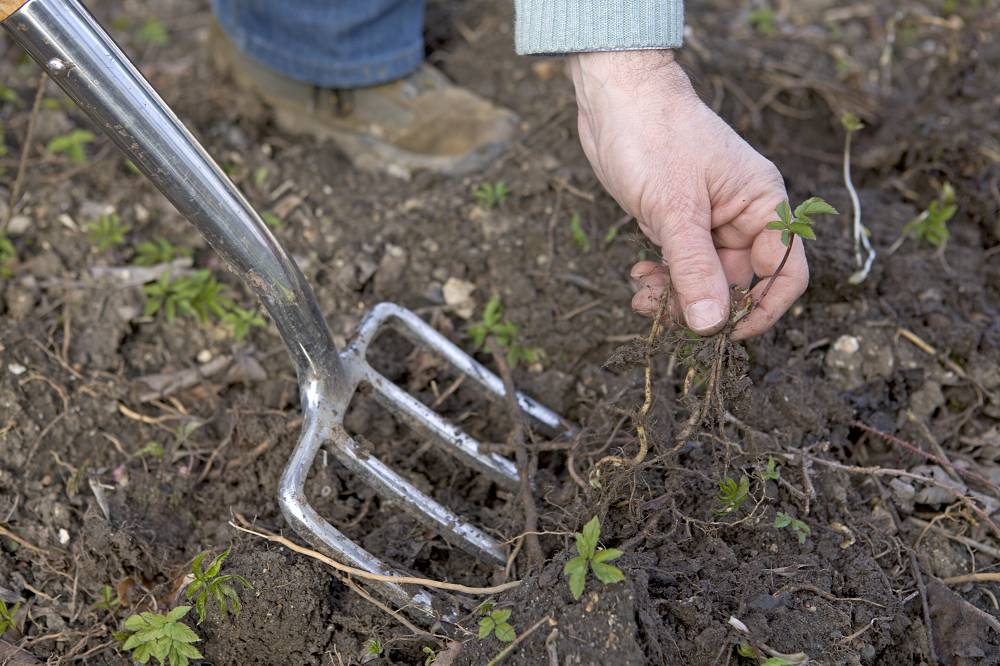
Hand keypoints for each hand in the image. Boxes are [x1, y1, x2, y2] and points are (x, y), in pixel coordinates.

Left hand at [567, 50, 805, 338]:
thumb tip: (712, 324)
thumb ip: (694, 269)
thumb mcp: (674, 208)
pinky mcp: (677, 222)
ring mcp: (709, 220)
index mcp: (762, 204)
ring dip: (675, 296)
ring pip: (704, 280)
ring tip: (641, 295)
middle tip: (664, 316)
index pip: (784, 271)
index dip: (762, 308)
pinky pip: (680, 266)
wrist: (616, 95)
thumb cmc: (654, 135)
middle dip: (703, 306)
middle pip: (739, 284)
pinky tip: (638, 277)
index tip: (724, 332)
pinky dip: (662, 279)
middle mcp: (743, 215)